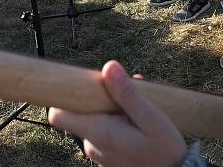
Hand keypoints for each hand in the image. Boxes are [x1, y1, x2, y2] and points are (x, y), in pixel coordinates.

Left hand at [48, 61, 186, 166]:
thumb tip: (109, 67)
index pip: (58, 114)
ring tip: (141, 105)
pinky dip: (117, 122)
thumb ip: (127, 94)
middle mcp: (93, 144)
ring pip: (96, 120)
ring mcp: (100, 152)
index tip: (82, 82)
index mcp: (98, 132)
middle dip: (102, 96)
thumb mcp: (150, 117)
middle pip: (82, 111)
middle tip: (130, 89)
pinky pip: (105, 132)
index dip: (64, 95)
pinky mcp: (108, 156)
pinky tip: (139, 120)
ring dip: (113, 108)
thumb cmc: (164, 150)